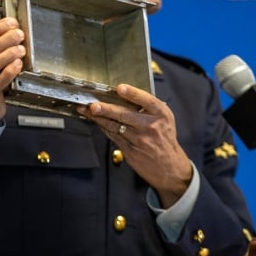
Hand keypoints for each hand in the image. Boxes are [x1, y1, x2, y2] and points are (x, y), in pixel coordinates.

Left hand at [77, 84, 192, 207]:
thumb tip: (125, 95)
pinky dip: (104, 127)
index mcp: (161, 114)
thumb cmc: (164, 138)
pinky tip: (96, 121)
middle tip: (93, 106)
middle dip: (106, 109)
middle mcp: (150, 126)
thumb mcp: (164, 119)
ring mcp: (139, 140)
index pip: (146, 101)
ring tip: (86, 111)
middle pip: (124, 115)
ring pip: (114, 126)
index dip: (132, 94)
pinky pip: (113, 136)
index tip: (120, 88)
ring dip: (98, 118)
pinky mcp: (130, 150)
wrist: (169, 167)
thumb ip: (148, 107)